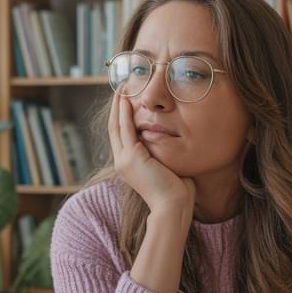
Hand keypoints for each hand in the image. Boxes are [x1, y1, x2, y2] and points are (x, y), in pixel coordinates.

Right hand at [108, 92, 194, 214]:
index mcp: (128, 164)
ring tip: (122, 87)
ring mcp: (124, 160)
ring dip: (119, 105)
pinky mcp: (131, 158)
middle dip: (117, 106)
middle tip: (121, 86)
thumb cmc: (177, 190)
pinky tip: (127, 99)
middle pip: (114, 127)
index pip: (121, 134)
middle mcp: (122, 161)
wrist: (173, 206)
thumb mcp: (167, 165)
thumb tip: (174, 138)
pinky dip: (125, 113)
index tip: (127, 98)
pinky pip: (125, 129)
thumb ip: (164, 151)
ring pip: (117, 125)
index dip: (122, 115)